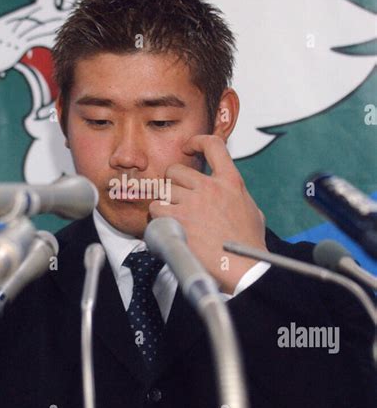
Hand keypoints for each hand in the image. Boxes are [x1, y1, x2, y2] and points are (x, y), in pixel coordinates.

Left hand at [148, 135, 266, 293]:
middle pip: (176, 170)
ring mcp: (192, 202)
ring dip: (164, 202)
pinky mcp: (178, 219)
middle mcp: (210, 187)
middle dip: (173, 183)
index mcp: (231, 182)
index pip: (213, 146)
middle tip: (176, 198)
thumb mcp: (252, 211)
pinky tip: (167, 227)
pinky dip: (157, 218)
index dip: (197, 142)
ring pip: (163, 190)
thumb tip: (232, 195)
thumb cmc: (249, 244)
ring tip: (173, 217)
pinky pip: (156, 209)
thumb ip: (237, 196)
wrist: (244, 266)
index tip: (188, 147)